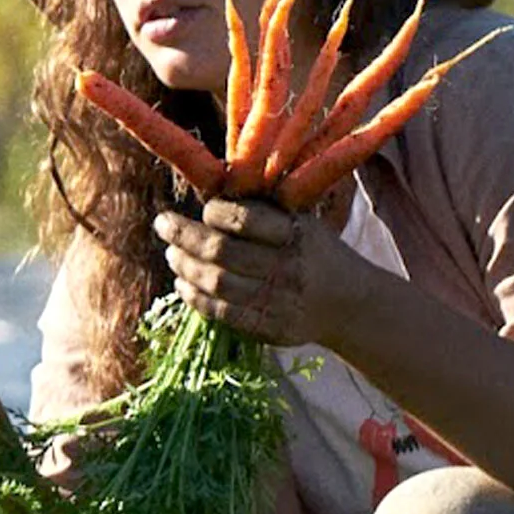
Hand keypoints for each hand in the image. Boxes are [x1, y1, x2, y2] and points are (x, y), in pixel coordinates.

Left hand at [151, 193, 365, 347]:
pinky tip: (183, 283)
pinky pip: (221, 312)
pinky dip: (194, 297)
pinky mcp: (268, 327)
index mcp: (296, 234)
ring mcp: (277, 300)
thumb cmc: (313, 250)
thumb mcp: (301, 220)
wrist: (349, 302)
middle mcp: (287, 267)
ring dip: (184, 266)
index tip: (204, 208)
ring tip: (172, 254)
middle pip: (221, 252)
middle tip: (164, 224)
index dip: (214, 212)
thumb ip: (262, 208)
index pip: (245, 220)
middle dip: (183, 236)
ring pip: (215, 282)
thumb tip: (211, 186)